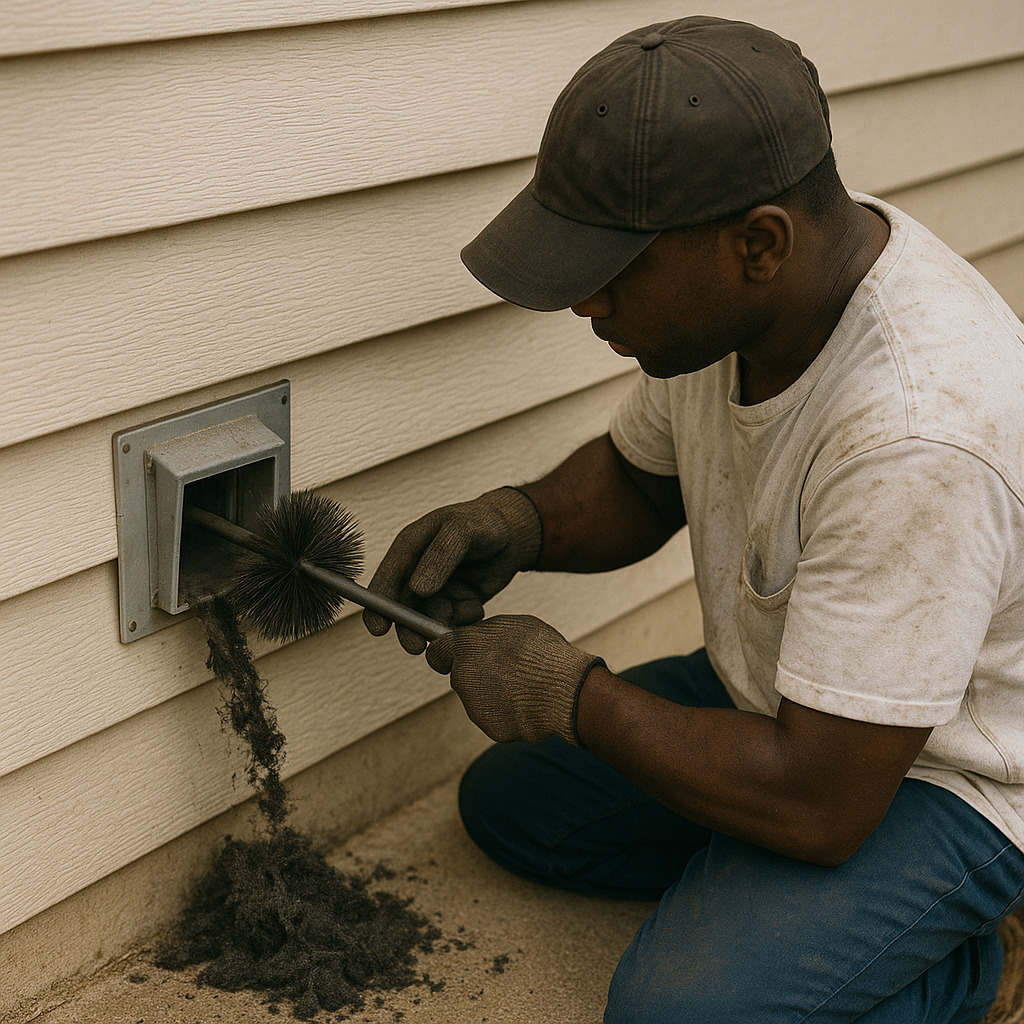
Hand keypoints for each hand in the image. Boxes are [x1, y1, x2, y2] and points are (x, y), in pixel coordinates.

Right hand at [363, 488, 541, 653]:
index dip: (378, 606)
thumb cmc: (482, 522)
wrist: (513, 533)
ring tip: (464, 612)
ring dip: (441, 624)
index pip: (386, 581)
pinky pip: (455, 622)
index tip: (378, 629)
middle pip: (403, 608)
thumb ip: (438, 557)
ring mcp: (438, 590)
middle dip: (409, 628)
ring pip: (429, 618)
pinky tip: (476, 607)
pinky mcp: (457, 603)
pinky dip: (464, 621)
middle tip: (416, 646)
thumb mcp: (461, 530)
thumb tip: (417, 590)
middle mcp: (418, 572)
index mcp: (409, 549)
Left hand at [425, 614, 603, 743]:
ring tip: (526, 685)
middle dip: (478, 674)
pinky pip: (497, 718)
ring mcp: (476, 707)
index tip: (458, 656)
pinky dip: (510, 713)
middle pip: (462, 677)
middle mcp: (463, 678)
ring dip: (496, 693)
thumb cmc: (543, 651)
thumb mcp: (512, 625)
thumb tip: (479, 639)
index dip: (447, 654)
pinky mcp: (492, 728)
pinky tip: (530, 703)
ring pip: (479, 699)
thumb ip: (486, 634)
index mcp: (465, 647)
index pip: (436, 653)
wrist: (566, 690)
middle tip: (508, 669)